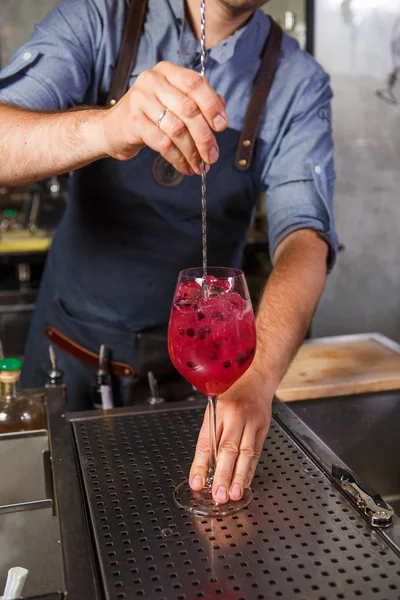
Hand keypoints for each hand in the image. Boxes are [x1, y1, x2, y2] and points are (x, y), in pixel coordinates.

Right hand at [99, 61, 227, 174]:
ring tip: (200, 165)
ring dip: (192, 152)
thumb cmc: (149, 115)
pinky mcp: (134, 122)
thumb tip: (221, 115)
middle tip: (212, 155)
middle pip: (189, 109)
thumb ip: (197, 103)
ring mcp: (140, 100)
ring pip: (177, 129)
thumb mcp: (173, 103)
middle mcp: (152, 81)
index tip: (222, 126)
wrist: (113, 128)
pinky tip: (186, 167)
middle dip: (205, 136)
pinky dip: (178, 159)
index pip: (195, 83)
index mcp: (166, 71)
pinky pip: (163, 144)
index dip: (212, 105)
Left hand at [189, 372, 271, 503]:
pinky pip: (256, 452)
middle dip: (222, 475)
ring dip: (238, 477)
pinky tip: (244, 483)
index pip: (206, 442)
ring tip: (232, 494)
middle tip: (217, 495)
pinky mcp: (264, 427)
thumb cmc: (232, 392)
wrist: (257, 377)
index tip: (197, 483)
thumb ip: (210, 434)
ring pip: (244, 453)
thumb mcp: (214, 407)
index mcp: (217, 410)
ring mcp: (252, 421)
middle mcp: (235, 415)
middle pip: (227, 449)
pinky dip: (250, 470)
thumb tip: (203, 466)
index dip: (200, 464)